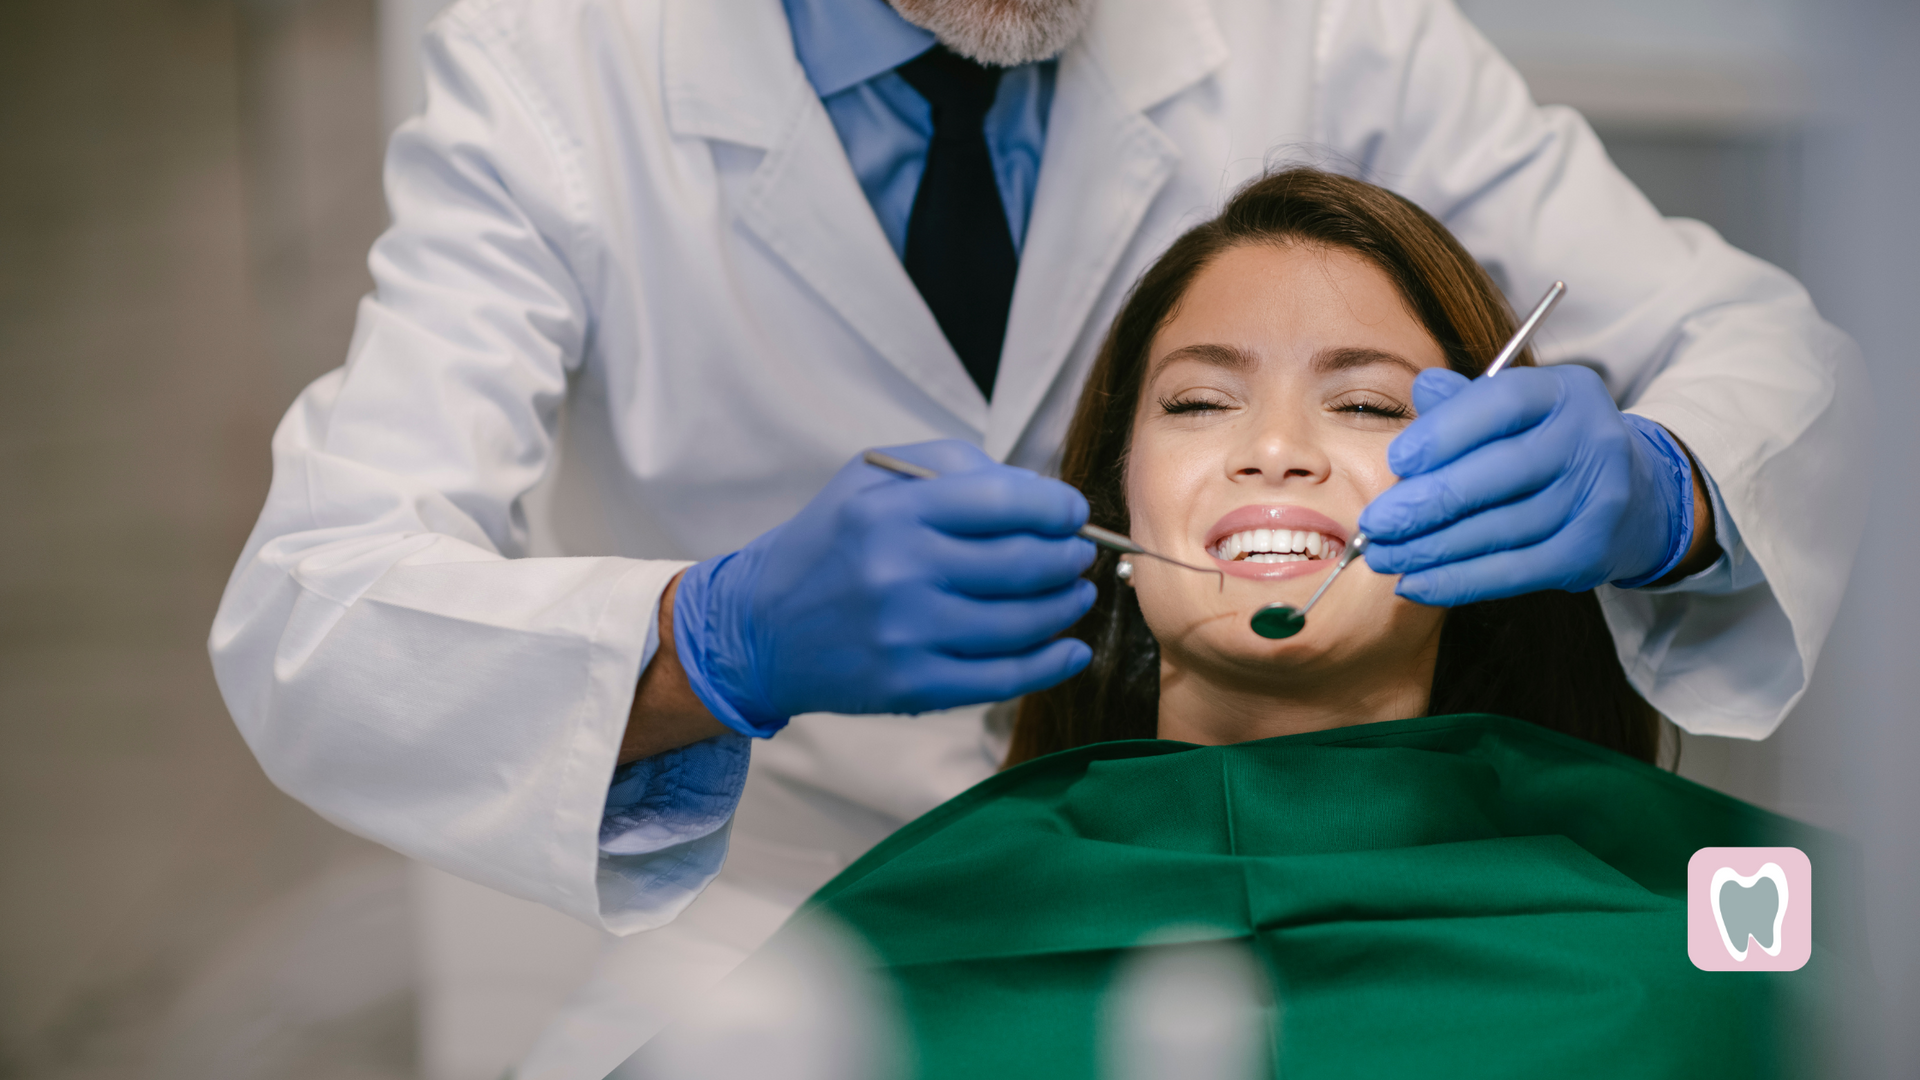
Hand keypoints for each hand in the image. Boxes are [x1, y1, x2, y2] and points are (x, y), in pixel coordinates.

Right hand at [672, 440, 1096, 735]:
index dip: (1057, 508)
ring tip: (1074, 594)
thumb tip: (1038, 494)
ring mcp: (908, 635)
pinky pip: (1005, 678)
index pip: (1005, 502)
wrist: (758, 629)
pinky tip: (1071, 649)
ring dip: (1066, 606)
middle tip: (1078, 555)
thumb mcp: (870, 480)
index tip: (1072, 513)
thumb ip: (953, 468)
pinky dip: (1052, 664)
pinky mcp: (912, 687)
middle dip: (1068, 557)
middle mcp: (901, 572)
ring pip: (1023, 622)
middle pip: (1025, 563)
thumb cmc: (829, 544)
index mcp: (893, 511)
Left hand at [1358, 366, 1695, 605]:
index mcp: (1563, 391)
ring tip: (1384, 556)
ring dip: (1432, 548)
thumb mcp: (1516, 410)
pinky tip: (1415, 583)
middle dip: (1427, 501)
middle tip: (1374, 523)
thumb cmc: (1547, 445)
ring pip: (1502, 528)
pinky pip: (1515, 571)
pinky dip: (1459, 581)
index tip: (1397, 460)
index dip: (1445, 432)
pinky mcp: (1591, 551)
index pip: (1502, 403)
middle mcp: (1589, 439)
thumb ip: (1466, 402)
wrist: (1635, 494)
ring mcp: (1597, 498)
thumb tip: (1422, 389)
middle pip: (1499, 473)